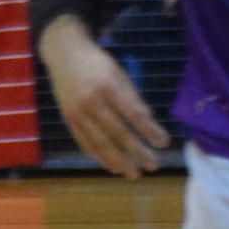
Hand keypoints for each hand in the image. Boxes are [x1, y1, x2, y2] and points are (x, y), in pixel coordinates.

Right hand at [41, 22, 169, 177]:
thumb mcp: (119, 73)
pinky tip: (112, 166)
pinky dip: (99, 157)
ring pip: (100, 142)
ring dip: (118, 161)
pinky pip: (84, 142)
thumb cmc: (97, 64)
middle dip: (137, 151)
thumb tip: (149, 120)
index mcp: (108, 86)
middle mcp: (92, 100)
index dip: (149, 130)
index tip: (164, 143)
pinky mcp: (68, 119)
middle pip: (118, 132)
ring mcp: (77, 112)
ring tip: (133, 173)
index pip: (133, 113)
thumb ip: (132, 97)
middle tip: (153, 165)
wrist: (64, 54)